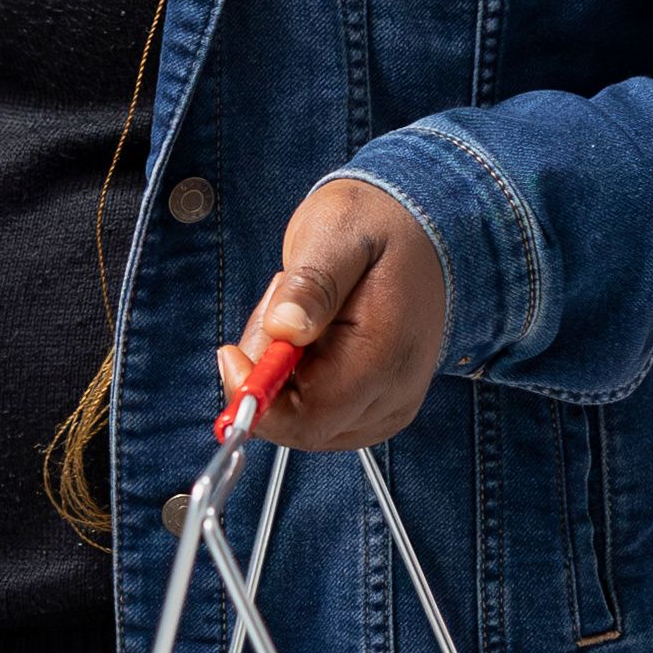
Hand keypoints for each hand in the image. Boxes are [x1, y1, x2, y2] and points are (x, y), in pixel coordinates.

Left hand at [234, 176, 450, 451]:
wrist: (421, 230)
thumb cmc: (375, 228)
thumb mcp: (336, 235)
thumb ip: (311, 284)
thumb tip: (284, 329)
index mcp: (385, 356)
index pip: (308, 419)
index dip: (258, 398)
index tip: (231, 355)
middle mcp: (393, 395)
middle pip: (298, 424)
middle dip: (268, 373)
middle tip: (280, 305)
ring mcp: (388, 407)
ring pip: (301, 421)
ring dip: (281, 372)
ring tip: (303, 310)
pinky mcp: (377, 408)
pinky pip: (315, 414)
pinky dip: (297, 378)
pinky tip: (313, 334)